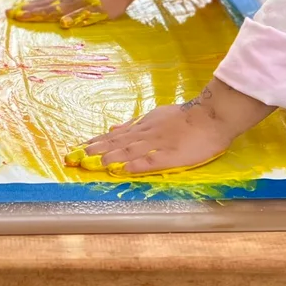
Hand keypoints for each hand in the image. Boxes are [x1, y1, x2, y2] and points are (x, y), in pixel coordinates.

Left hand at [68, 79, 274, 174]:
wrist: (211, 116)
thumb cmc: (186, 117)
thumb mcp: (157, 115)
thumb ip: (135, 124)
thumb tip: (114, 127)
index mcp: (143, 126)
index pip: (114, 136)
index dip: (95, 143)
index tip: (77, 149)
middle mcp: (145, 135)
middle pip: (115, 143)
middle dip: (93, 151)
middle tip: (73, 157)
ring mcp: (157, 145)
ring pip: (127, 151)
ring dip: (107, 158)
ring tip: (89, 163)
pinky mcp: (171, 155)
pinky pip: (150, 161)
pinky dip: (134, 166)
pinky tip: (120, 170)